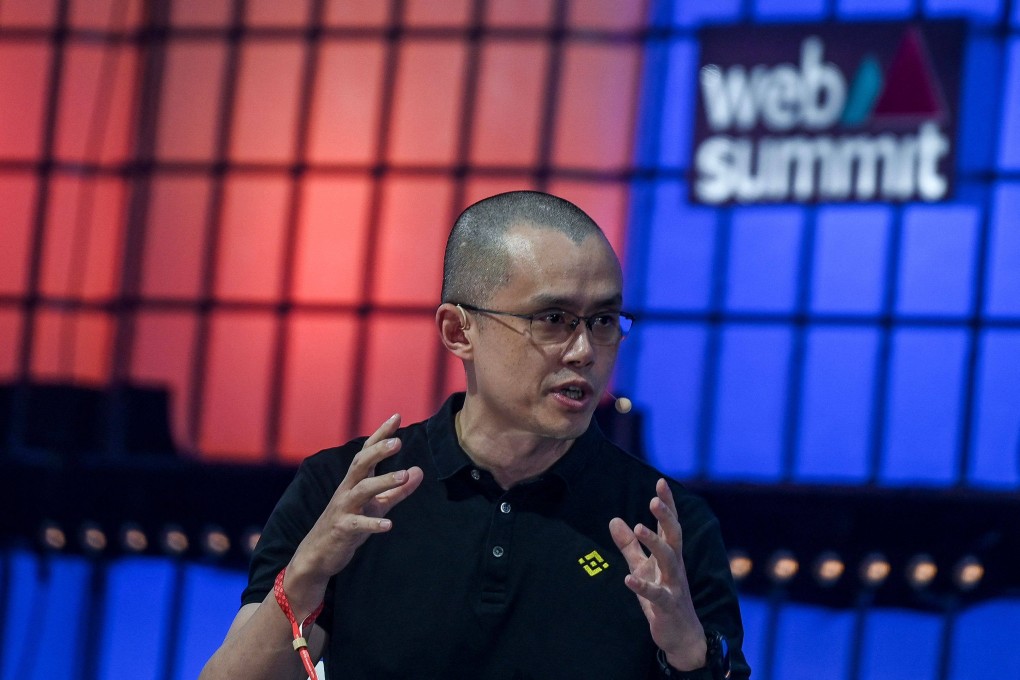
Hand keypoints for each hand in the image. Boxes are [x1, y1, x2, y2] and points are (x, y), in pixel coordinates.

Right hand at [285, 414, 423, 613]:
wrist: (318, 554)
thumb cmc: (349, 524)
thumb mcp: (377, 505)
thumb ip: (397, 490)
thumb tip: (419, 471)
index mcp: (356, 481)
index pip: (368, 452)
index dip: (381, 434)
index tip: (397, 416)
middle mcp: (348, 490)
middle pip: (360, 464)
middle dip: (378, 451)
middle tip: (399, 442)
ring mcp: (343, 509)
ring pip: (361, 490)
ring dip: (383, 482)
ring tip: (403, 475)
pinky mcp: (342, 529)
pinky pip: (357, 524)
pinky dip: (373, 524)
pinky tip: (389, 525)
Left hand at [609, 479, 706, 670]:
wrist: (682, 636)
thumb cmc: (663, 598)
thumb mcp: (643, 568)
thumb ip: (630, 545)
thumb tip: (614, 519)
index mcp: (670, 555)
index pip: (669, 525)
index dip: (666, 504)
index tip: (660, 482)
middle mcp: (675, 566)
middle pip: (674, 536)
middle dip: (666, 517)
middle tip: (654, 500)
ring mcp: (674, 585)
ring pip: (669, 559)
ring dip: (655, 543)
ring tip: (639, 527)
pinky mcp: (667, 606)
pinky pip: (657, 594)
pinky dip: (642, 586)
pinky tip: (628, 579)